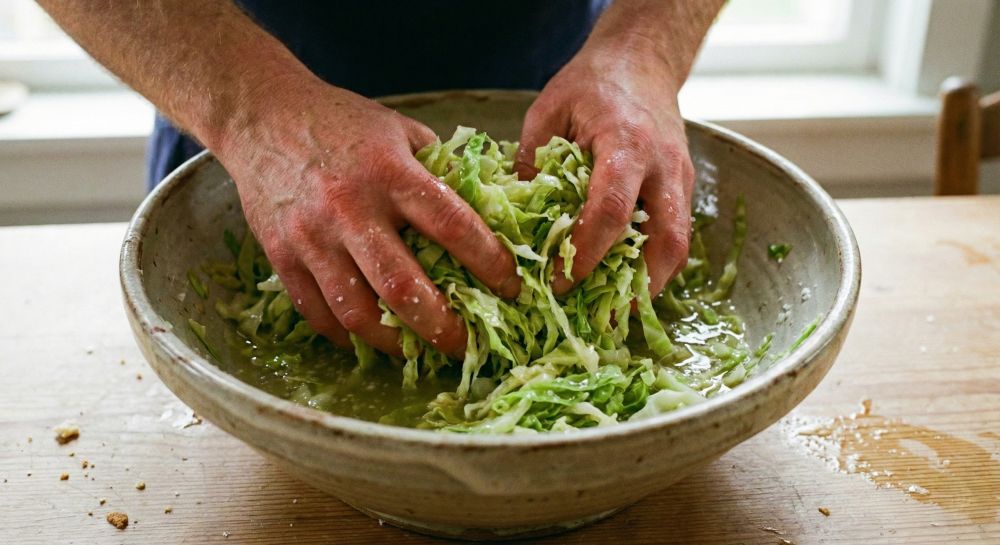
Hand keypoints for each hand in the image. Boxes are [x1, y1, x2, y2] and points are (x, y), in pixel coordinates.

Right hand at [216, 76, 520, 356]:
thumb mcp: (401, 131)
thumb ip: (441, 170)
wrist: (263, 116)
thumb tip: (490, 211)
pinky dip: (347, 335)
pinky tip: (371, 336)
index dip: (488, 262)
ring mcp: (312, 238)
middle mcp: (351, 209)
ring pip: (357, 312)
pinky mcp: (282, 257)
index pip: (452, 225)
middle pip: (402, 286)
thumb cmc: (343, 123)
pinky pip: (318, 313)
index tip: (510, 287)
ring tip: (418, 351)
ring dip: (394, 342)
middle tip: (465, 343)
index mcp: (391, 172)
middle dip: (441, 326)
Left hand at [516, 38, 694, 297]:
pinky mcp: (682, 187)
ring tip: (614, 312)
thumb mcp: (547, 111)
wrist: (642, 59)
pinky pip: (675, 234)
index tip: (560, 281)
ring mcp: (680, 178)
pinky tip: (625, 282)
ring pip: (678, 244)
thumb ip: (531, 163)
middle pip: (666, 239)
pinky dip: (653, 263)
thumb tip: (513, 219)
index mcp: (627, 143)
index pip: (613, 209)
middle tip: (603, 318)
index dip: (588, 251)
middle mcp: (663, 166)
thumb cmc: (592, 83)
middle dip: (639, 285)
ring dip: (650, 282)